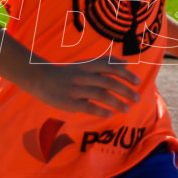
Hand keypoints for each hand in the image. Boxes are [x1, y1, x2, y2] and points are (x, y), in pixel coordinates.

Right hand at [25, 58, 140, 117]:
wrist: (39, 78)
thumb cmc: (67, 72)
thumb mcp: (85, 63)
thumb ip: (105, 62)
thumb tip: (126, 62)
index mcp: (88, 65)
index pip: (111, 68)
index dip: (126, 74)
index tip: (138, 82)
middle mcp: (83, 76)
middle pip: (109, 82)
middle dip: (125, 91)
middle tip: (137, 98)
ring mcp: (76, 89)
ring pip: (100, 95)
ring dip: (116, 102)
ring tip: (127, 109)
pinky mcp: (68, 102)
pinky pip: (87, 106)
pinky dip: (100, 110)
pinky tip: (110, 115)